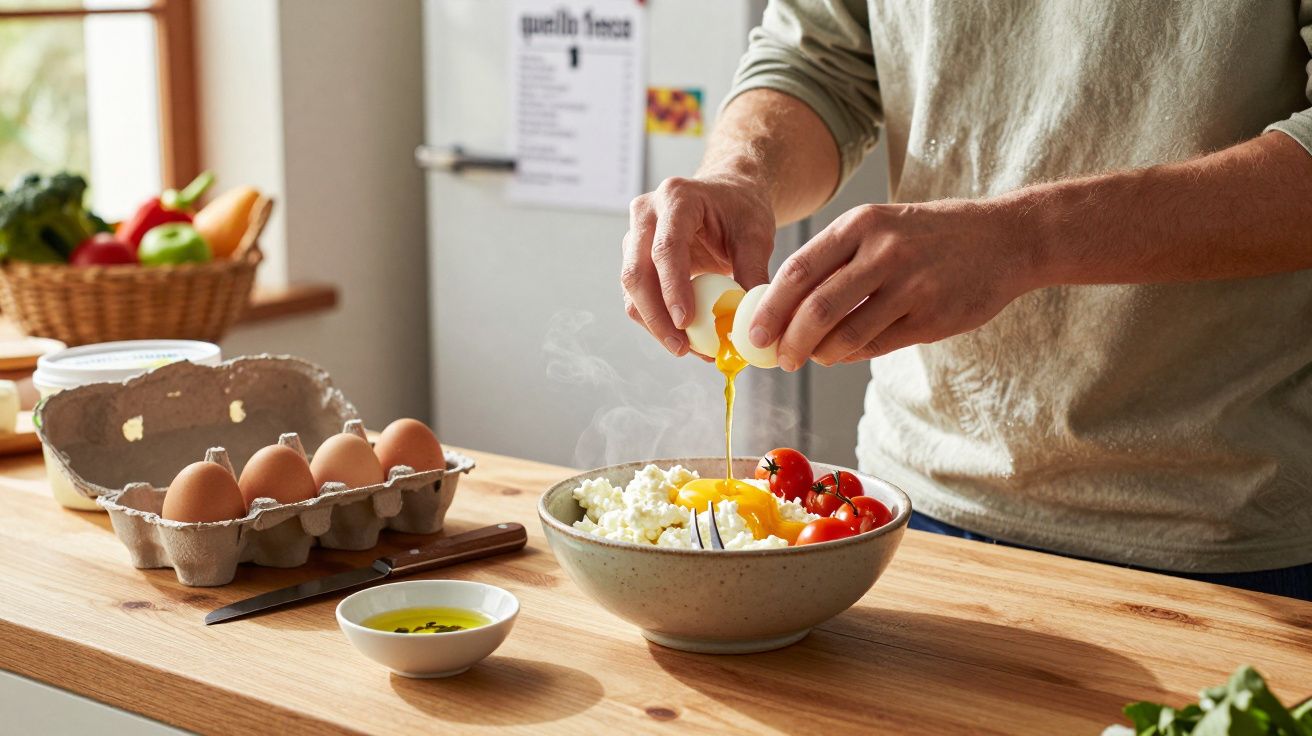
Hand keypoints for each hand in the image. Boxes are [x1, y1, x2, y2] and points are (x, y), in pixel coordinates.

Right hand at [622, 174, 774, 355]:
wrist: (729, 195)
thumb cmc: (742, 210)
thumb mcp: (756, 236)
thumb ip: (752, 273)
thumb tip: (748, 323)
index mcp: (677, 198)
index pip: (666, 247)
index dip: (673, 287)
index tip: (685, 322)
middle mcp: (647, 213)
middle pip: (637, 271)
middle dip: (656, 316)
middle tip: (682, 347)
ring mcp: (635, 235)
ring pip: (632, 288)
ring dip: (654, 323)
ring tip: (686, 349)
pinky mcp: (635, 257)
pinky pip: (637, 295)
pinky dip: (656, 320)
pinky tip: (682, 338)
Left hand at [747, 200, 1039, 370]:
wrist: (1005, 239)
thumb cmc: (931, 236)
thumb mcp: (881, 227)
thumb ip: (837, 260)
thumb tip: (784, 305)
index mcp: (862, 224)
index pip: (799, 271)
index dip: (769, 308)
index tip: (752, 333)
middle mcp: (884, 252)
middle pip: (816, 308)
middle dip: (787, 341)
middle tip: (777, 358)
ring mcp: (911, 286)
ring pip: (845, 333)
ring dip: (819, 354)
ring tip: (811, 358)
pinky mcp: (932, 317)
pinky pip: (877, 345)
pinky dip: (852, 355)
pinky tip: (843, 354)